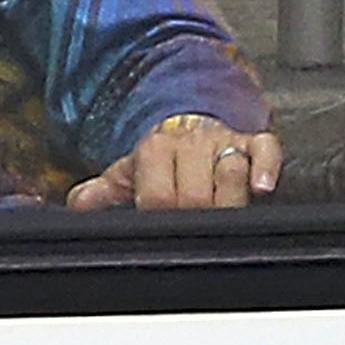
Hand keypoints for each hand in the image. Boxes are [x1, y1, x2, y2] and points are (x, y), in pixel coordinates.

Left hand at [69, 115, 283, 211]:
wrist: (190, 119)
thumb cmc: (162, 157)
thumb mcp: (130, 171)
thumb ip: (104, 191)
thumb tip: (78, 205)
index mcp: (154, 150)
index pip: (159, 196)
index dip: (161, 216)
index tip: (162, 225)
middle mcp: (189, 142)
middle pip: (196, 194)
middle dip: (197, 215)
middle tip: (196, 225)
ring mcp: (224, 141)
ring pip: (230, 172)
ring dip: (230, 196)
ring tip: (223, 209)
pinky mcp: (255, 141)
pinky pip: (266, 150)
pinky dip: (265, 168)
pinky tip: (261, 187)